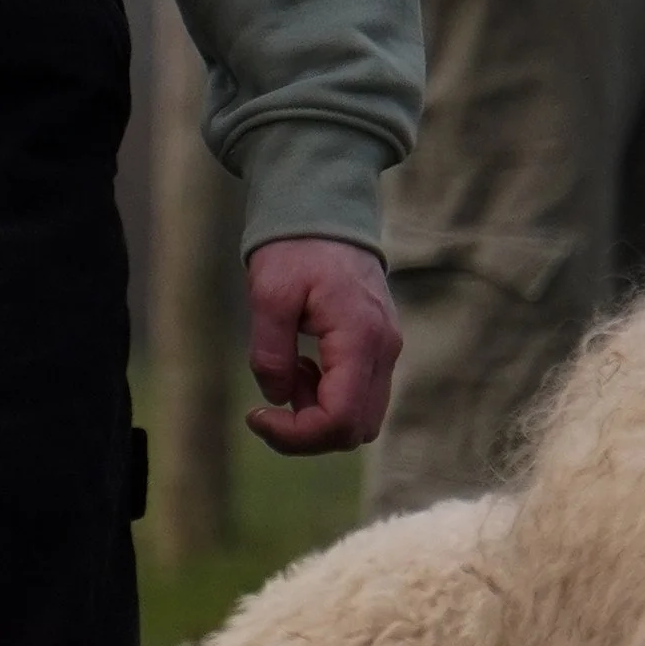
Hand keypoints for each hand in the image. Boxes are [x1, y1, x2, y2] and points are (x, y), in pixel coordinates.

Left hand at [245, 237, 402, 455]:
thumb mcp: (268, 294)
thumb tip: (277, 398)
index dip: (296, 435)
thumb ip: (271, 352)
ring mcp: (387, 350)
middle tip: (269, 406)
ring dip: (319, 415)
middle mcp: (384, 351)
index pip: (340, 420)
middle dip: (309, 432)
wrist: (326, 210)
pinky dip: (330, 398)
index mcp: (360, 338)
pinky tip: (304, 367)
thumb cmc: (296, 247)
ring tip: (289, 374)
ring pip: (362, 418)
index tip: (257, 417)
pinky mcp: (380, 347)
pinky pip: (361, 395)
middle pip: (357, 429)